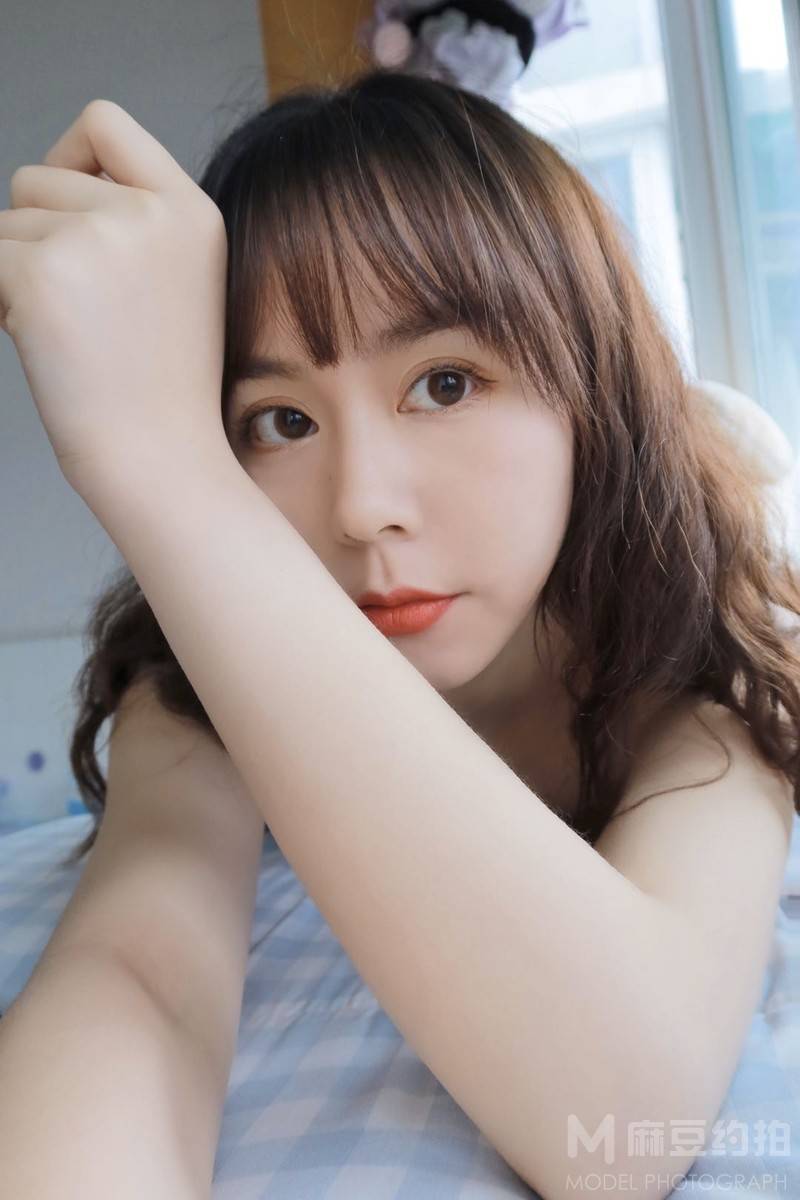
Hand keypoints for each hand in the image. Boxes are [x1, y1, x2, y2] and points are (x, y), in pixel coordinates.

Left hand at [0, 99, 227, 495]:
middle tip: (83, 307)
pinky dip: (3, 304)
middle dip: (39, 234)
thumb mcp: (183, 281)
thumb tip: (49, 191)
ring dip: (20, 273)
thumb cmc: (164, 387)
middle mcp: (146, 211)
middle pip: (39, 177)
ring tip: (76, 333)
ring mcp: (95, 239)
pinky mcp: (42, 275)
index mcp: (190, 209)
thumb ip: (134, 222)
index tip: (68, 210)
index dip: (71, 156)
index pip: (105, 121)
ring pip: (8, 224)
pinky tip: (51, 347)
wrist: (161, 457)